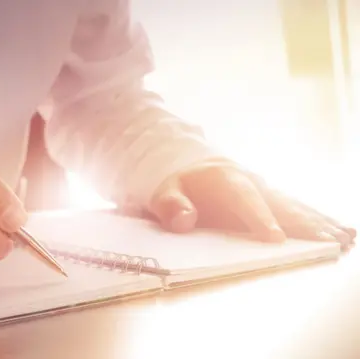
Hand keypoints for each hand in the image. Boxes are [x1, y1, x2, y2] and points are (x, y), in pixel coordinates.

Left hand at [148, 161, 355, 245]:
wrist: (191, 166)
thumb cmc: (178, 184)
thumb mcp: (163, 191)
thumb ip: (170, 205)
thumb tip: (184, 221)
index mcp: (224, 178)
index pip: (244, 198)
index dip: (259, 218)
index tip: (274, 238)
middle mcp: (251, 182)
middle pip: (280, 203)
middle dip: (303, 223)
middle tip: (327, 242)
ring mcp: (265, 189)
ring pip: (294, 206)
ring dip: (319, 223)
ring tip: (343, 239)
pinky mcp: (272, 198)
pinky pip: (297, 209)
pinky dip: (318, 220)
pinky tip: (341, 231)